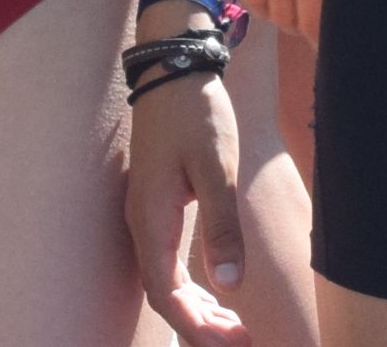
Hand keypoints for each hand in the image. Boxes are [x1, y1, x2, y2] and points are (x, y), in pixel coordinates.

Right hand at [121, 68, 250, 342]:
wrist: (173, 67)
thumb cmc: (196, 112)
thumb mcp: (217, 167)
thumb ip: (222, 226)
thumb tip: (231, 286)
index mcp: (152, 220)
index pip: (168, 296)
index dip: (197, 329)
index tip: (234, 341)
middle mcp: (142, 224)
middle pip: (165, 297)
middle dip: (201, 327)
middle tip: (244, 341)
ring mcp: (146, 215)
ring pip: (166, 282)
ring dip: (198, 311)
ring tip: (236, 329)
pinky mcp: (157, 206)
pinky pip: (168, 263)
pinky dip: (192, 288)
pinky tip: (217, 296)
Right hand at [257, 0, 345, 40]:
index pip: (331, 13)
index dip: (338, 40)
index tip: (349, 50)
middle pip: (303, 22)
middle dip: (317, 36)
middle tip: (330, 37)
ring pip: (278, 15)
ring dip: (293, 23)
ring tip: (307, 18)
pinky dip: (268, 8)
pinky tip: (283, 1)